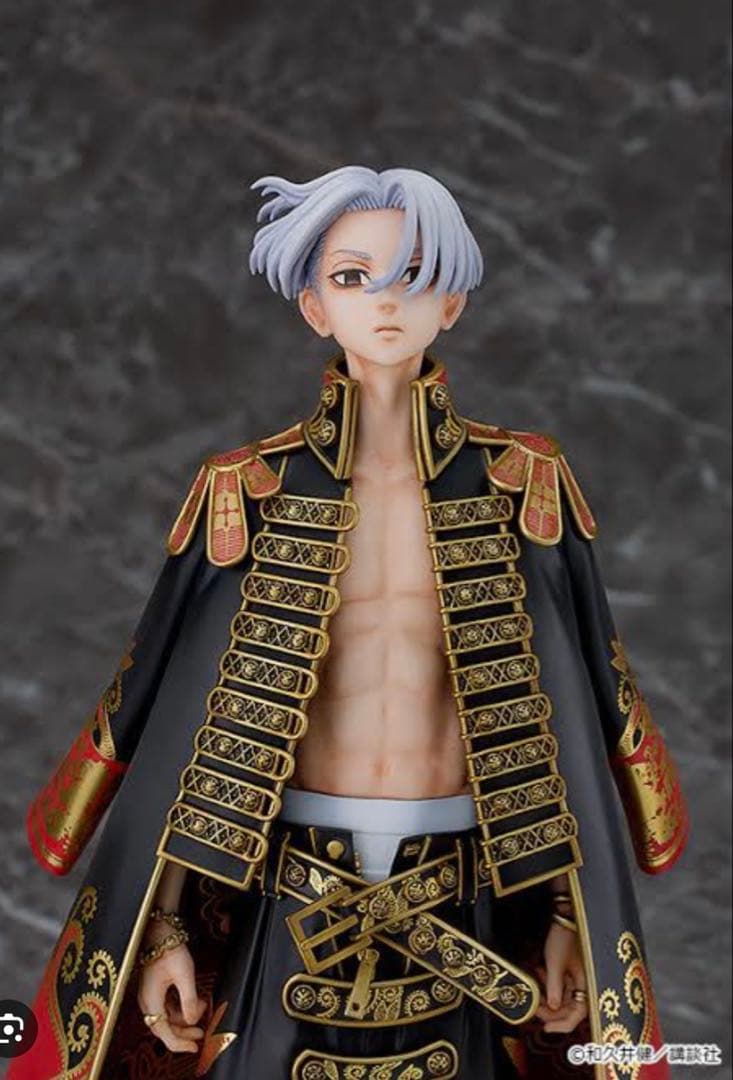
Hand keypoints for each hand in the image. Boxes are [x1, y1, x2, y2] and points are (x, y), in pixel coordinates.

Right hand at [137, 937, 206, 1052]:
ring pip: (167, 1017)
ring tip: (202, 1007)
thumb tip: (193, 1020)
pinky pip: (167, 1007)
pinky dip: (181, 1008)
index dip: (179, 1043)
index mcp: (151, 1001)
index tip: (194, 1047)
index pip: (164, 1032)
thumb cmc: (170, 950)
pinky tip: (194, 1001)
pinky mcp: (155, 989)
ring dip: (184, 1017)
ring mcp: (150, 996)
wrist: (160, 931)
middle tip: (201, 1034)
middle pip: (165, 1027)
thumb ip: (189, 999)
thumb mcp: (184, 974)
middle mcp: (147, 1002)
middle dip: (184, 1031)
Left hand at [533, 921, 588, 1033]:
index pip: (577, 1014)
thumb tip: (553, 1008)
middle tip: (534, 1008)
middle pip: (570, 1008)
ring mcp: (579, 977)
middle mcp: (585, 983)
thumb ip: (555, 987)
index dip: (562, 1025)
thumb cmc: (564, 936)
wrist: (566, 915)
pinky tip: (539, 972)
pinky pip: (562, 985)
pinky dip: (550, 984)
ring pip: (564, 997)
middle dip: (551, 1011)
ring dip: (548, 997)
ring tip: (534, 989)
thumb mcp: (555, 962)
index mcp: (587, 983)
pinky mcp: (573, 969)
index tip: (546, 1028)